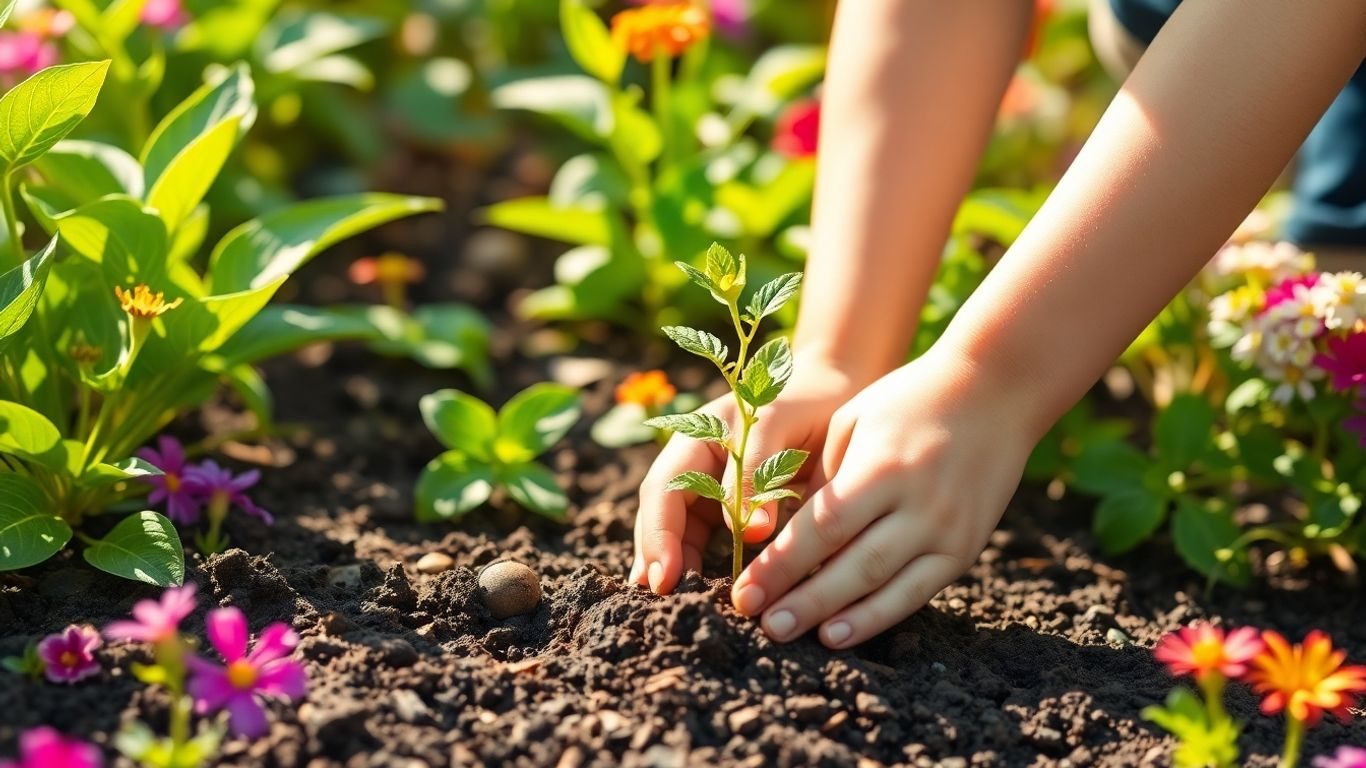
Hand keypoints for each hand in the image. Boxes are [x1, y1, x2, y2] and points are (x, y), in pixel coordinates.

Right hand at [630, 353, 864, 593]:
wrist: (833, 391)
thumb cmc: (807, 399)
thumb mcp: (779, 423)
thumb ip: (757, 471)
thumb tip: (749, 534)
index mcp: (696, 436)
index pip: (665, 489)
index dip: (660, 534)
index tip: (665, 577)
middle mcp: (694, 464)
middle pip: (662, 513)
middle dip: (656, 555)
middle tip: (658, 598)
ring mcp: (709, 485)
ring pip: (679, 529)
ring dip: (672, 564)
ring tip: (667, 604)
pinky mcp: (729, 506)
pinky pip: (706, 537)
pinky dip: (699, 563)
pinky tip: (697, 590)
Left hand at [730, 346, 1036, 648]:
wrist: (996, 390)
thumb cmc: (910, 398)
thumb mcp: (853, 421)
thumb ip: (824, 478)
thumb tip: (789, 534)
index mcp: (882, 467)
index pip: (822, 528)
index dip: (780, 565)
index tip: (745, 591)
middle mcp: (918, 504)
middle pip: (850, 564)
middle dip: (801, 599)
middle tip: (761, 624)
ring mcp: (948, 530)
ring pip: (884, 586)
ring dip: (834, 616)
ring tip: (789, 635)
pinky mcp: (966, 548)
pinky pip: (918, 592)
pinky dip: (879, 616)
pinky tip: (841, 633)